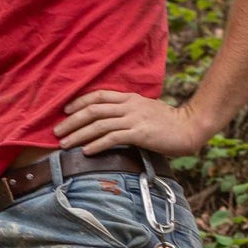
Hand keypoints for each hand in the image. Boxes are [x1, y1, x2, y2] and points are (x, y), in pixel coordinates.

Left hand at [54, 91, 208, 157]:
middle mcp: (128, 106)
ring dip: (78, 134)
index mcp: (129, 98)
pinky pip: (112, 138)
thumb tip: (114, 121)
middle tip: (56, 131)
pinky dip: (96, 144)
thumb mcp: (146, 110)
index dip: (79, 102)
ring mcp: (133, 119)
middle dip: (71, 121)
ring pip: (98, 124)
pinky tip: (86, 151)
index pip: (98, 95)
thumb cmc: (169, 122)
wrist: (190, 126)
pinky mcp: (139, 133)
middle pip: (93, 110)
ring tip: (64, 144)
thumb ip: (130, 112)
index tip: (65, 111)